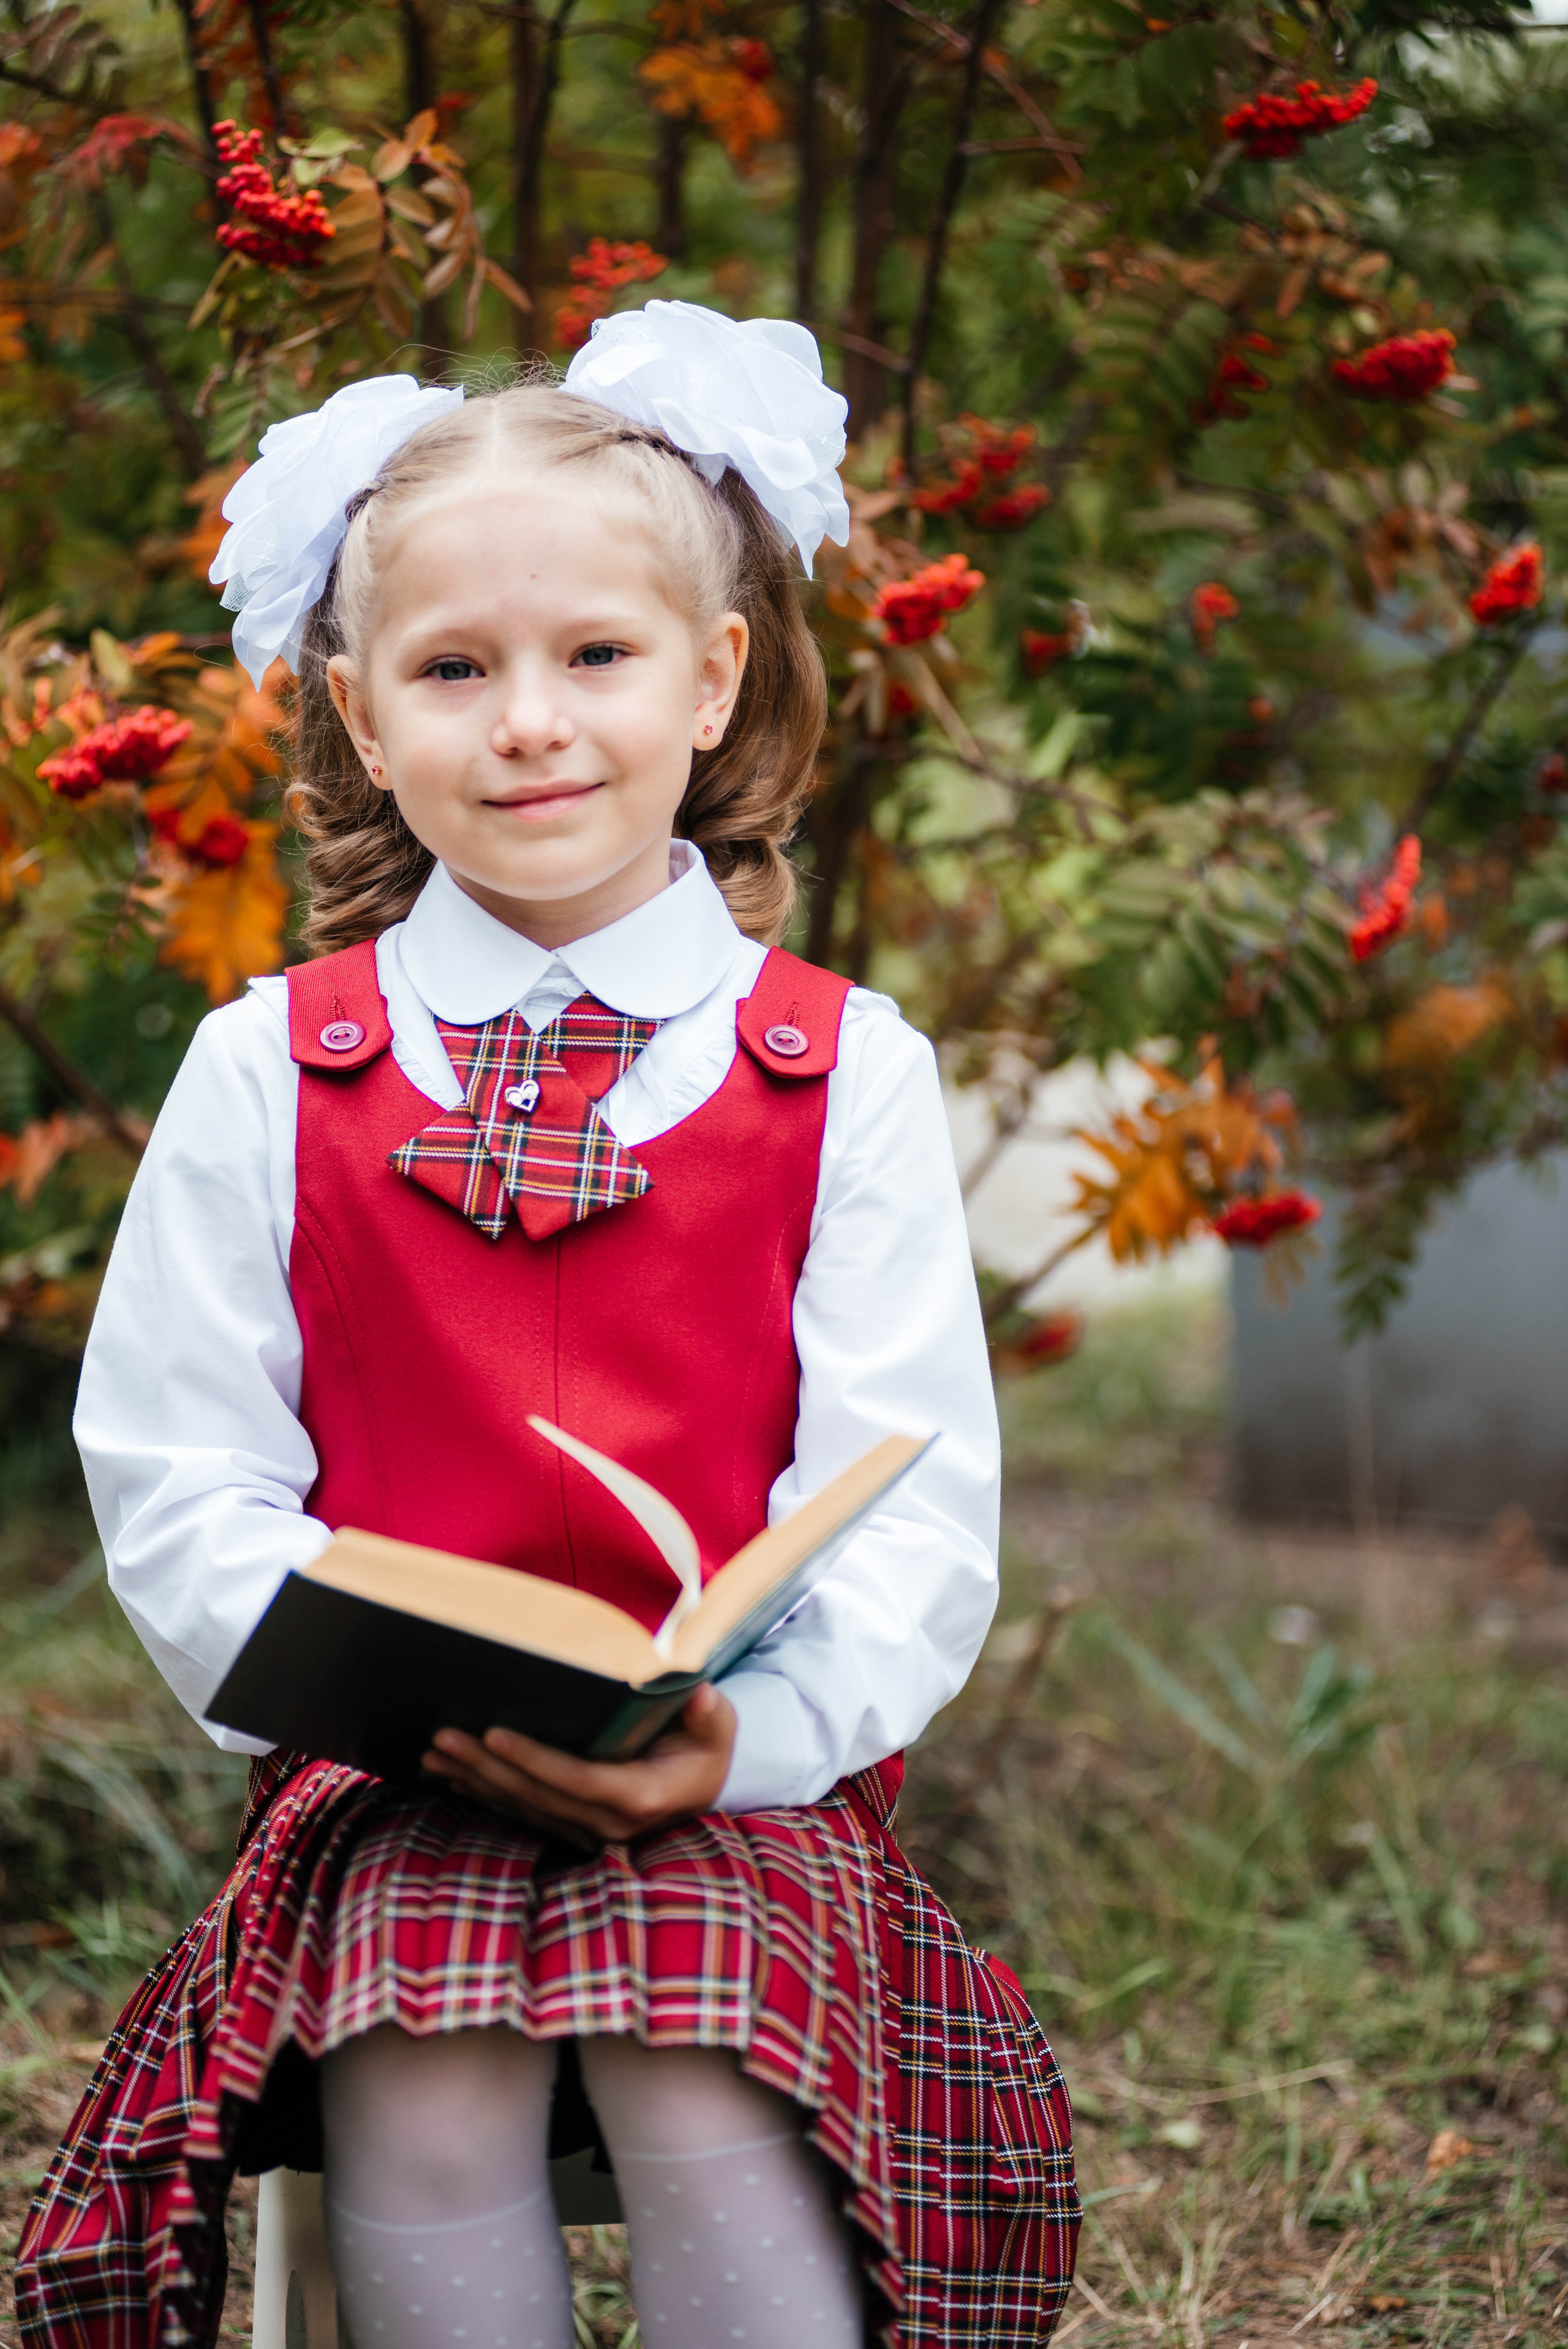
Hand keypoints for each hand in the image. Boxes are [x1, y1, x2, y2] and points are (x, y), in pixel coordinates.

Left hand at [421, 1683, 736, 1847]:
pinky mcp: (571, 1828)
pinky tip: (452, 1776)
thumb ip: (709, 1714)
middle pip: (536, 1794)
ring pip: (521, 1807)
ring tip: (434, 1753)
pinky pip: (522, 1812)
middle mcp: (608, 1823)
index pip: (576, 1779)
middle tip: (443, 1736)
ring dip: (475, 1781)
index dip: (533, 1759)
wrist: (706, 1786)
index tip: (494, 1735)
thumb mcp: (718, 1726)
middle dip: (486, 1766)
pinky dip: (486, 1794)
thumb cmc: (705, 1745)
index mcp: (640, 1796)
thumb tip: (699, 1694)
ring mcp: (587, 1831)